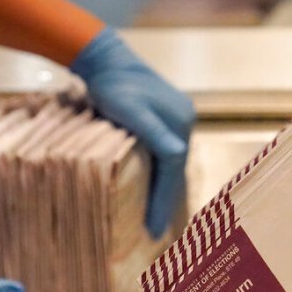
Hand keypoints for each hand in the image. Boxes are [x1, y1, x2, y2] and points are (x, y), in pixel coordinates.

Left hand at [71, 27, 195, 237]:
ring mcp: (178, 119)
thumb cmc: (113, 87)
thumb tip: (177, 154)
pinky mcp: (167, 118)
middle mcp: (185, 122)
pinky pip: (165, 154)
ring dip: (164, 189)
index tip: (152, 227)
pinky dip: (160, 174)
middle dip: (165, 200)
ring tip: (155, 217)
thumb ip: (153, 132)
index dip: (163, 201)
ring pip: (171, 164)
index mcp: (180, 123)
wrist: (106, 60)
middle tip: (155, 230)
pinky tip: (153, 188)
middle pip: (174, 169)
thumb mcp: (130, 110)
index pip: (173, 170)